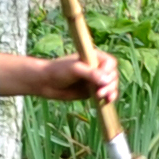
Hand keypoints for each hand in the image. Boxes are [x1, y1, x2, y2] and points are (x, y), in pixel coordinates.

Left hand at [0, 49, 119, 104]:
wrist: (46, 83)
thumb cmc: (58, 71)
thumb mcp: (75, 69)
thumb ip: (90, 74)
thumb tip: (106, 80)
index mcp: (94, 57)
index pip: (110, 63)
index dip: (109, 71)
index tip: (102, 79)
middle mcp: (97, 68)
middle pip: (113, 75)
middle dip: (110, 84)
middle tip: (100, 93)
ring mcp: (96, 80)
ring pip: (111, 86)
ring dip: (110, 92)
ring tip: (101, 97)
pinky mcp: (93, 91)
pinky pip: (105, 94)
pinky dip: (108, 98)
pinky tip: (107, 102)